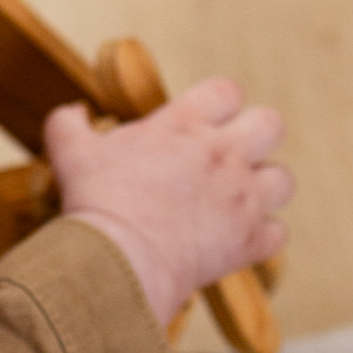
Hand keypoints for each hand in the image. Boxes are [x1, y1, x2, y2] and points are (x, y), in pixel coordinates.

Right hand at [45, 77, 292, 329]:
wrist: (118, 260)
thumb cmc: (96, 203)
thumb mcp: (71, 153)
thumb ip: (69, 123)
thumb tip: (73, 111)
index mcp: (184, 125)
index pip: (226, 91)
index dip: (220, 104)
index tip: (205, 121)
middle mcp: (221, 155)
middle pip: (271, 124)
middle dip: (256, 135)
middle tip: (231, 154)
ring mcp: (241, 198)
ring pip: (283, 179)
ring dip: (265, 187)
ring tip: (238, 198)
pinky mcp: (248, 241)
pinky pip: (278, 232)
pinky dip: (261, 235)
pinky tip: (237, 238)